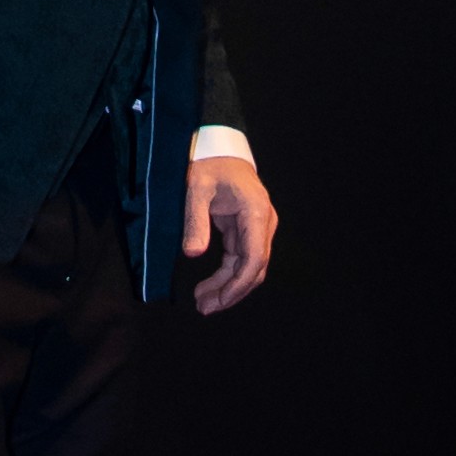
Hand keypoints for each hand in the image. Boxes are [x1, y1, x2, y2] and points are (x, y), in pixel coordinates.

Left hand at [183, 157, 277, 315]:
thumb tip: (192, 254)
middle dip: (231, 292)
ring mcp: (257, 227)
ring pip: (247, 267)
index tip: (219, 300)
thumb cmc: (209, 163)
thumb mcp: (197, 188)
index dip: (239, 284)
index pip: (255, 257)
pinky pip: (240, 260)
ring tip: (202, 303)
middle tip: (203, 308)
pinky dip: (226, 276)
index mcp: (256, 212)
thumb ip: (195, 220)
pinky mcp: (246, 230)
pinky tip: (209, 288)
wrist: (219, 147)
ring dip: (227, 287)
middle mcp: (263, 222)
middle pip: (254, 268)